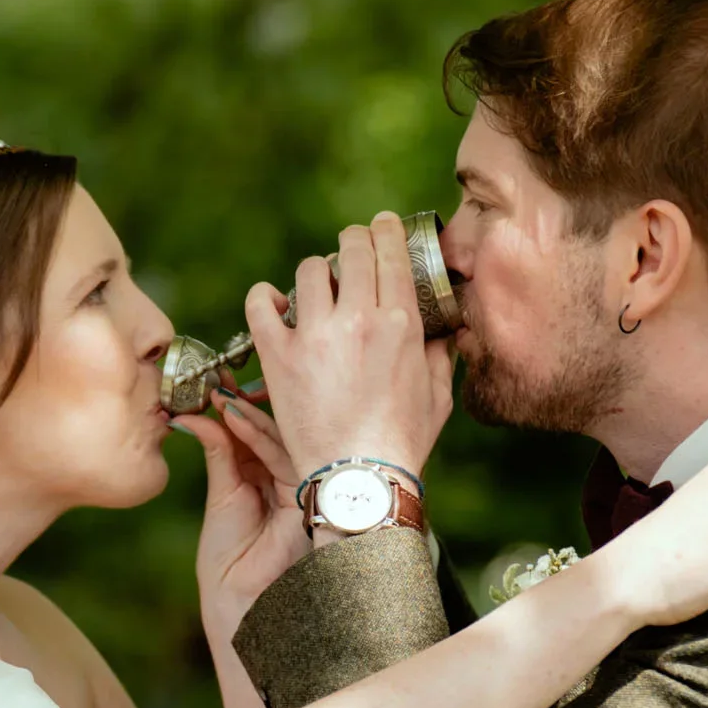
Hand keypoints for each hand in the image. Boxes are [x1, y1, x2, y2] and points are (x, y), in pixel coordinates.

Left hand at [177, 389, 311, 642]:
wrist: (241, 604)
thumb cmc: (228, 562)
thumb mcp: (221, 497)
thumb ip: (219, 452)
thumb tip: (196, 415)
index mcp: (266, 477)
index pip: (254, 431)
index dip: (234, 406)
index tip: (210, 382)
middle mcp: (288, 477)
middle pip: (272, 427)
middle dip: (246, 400)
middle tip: (216, 377)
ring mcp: (302, 483)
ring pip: (281, 435)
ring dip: (249, 411)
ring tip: (218, 394)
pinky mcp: (311, 493)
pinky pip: (285, 453)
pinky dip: (258, 432)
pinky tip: (233, 415)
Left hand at [247, 211, 454, 484]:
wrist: (358, 480)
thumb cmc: (402, 443)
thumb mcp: (438, 395)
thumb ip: (441, 355)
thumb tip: (446, 330)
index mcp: (400, 323)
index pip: (390, 251)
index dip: (384, 230)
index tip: (380, 227)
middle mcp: (358, 319)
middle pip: (350, 247)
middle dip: (352, 242)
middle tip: (350, 252)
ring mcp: (314, 335)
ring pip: (309, 269)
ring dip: (316, 273)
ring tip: (318, 289)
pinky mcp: (279, 356)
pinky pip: (260, 304)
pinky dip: (264, 298)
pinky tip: (272, 304)